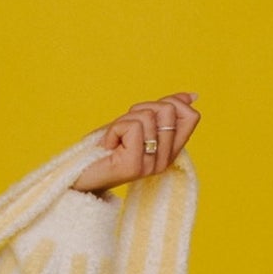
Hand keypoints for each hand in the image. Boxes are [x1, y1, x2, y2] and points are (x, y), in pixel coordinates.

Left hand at [71, 92, 200, 193]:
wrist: (80, 177)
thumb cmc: (107, 149)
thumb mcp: (139, 124)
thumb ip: (163, 112)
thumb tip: (192, 96)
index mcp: (171, 151)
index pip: (192, 117)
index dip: (170, 103)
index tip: (146, 113)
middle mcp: (165, 160)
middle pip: (168, 110)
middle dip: (140, 110)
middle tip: (124, 130)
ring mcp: (151, 164)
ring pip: (148, 116)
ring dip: (124, 120)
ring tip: (114, 140)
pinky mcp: (134, 165)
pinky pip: (132, 127)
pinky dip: (114, 129)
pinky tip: (109, 146)